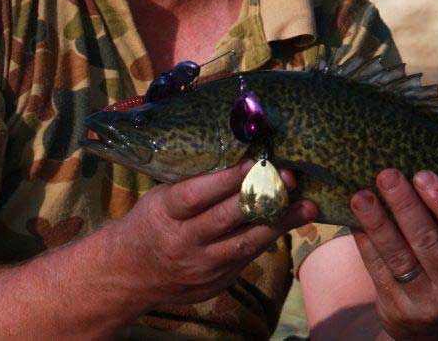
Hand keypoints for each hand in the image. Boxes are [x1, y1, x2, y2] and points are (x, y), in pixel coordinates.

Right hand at [107, 159, 317, 311]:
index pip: (196, 195)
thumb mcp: (160, 197)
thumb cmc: (151, 222)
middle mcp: (183, 242)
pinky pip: (247, 259)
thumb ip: (193, 183)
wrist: (129, 274)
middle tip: (289, 178)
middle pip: (226, 219)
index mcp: (164, 214)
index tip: (254, 162)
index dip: (226, 180)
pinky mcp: (216, 282)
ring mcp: (200, 266)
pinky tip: (288, 223)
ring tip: (307, 206)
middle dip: (261, 197)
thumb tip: (238, 155)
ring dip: (279, 224)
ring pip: (245, 244)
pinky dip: (268, 239)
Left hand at [350, 169, 437, 340]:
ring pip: (398, 256)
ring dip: (377, 222)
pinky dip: (365, 242)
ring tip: (361, 195)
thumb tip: (419, 173)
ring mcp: (425, 302)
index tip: (423, 174)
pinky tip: (355, 220)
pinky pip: (377, 270)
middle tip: (388, 174)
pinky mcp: (396, 308)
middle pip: (428, 241)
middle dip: (405, 205)